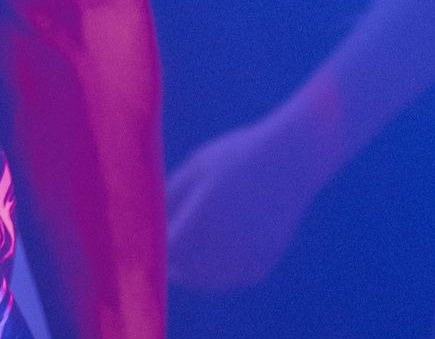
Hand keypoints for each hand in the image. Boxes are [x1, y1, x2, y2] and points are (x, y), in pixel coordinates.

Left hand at [165, 110, 329, 293]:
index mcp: (208, 212)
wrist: (290, 163)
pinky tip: (211, 250)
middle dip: (171, 260)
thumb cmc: (235, 157)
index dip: (154, 245)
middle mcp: (230, 240)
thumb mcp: (197, 166)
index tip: (144, 236)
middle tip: (162, 244)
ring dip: (191, 270)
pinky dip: (216, 271)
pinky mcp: (262, 265)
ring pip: (207, 279)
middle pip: (187, 270)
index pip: (170, 247)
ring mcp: (248, 257)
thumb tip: (149, 221)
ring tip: (183, 248)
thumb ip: (170, 195)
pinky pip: (229, 277)